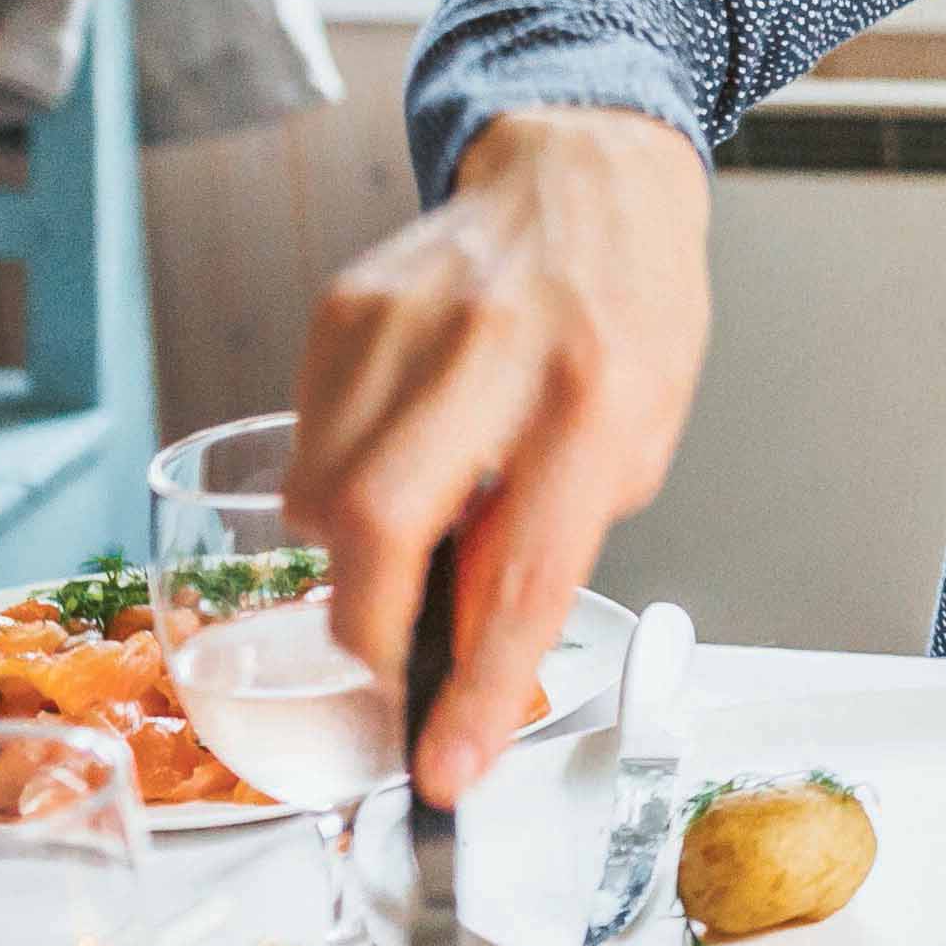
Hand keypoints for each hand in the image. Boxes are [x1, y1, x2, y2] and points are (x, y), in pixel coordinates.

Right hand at [285, 108, 712, 806]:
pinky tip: (394, 464)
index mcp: (596, 397)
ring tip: (413, 542)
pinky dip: (334, 488)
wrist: (581, 180)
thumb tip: (466, 648)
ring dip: (351, 564)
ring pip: (321, 498)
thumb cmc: (627, 316)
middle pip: (381, 530)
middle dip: (373, 633)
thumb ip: (552, 534)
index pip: (525, 572)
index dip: (479, 687)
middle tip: (397, 664)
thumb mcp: (639, 437)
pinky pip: (306, 444)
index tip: (447, 766)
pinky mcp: (340, 311)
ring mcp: (404, 324)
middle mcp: (493, 353)